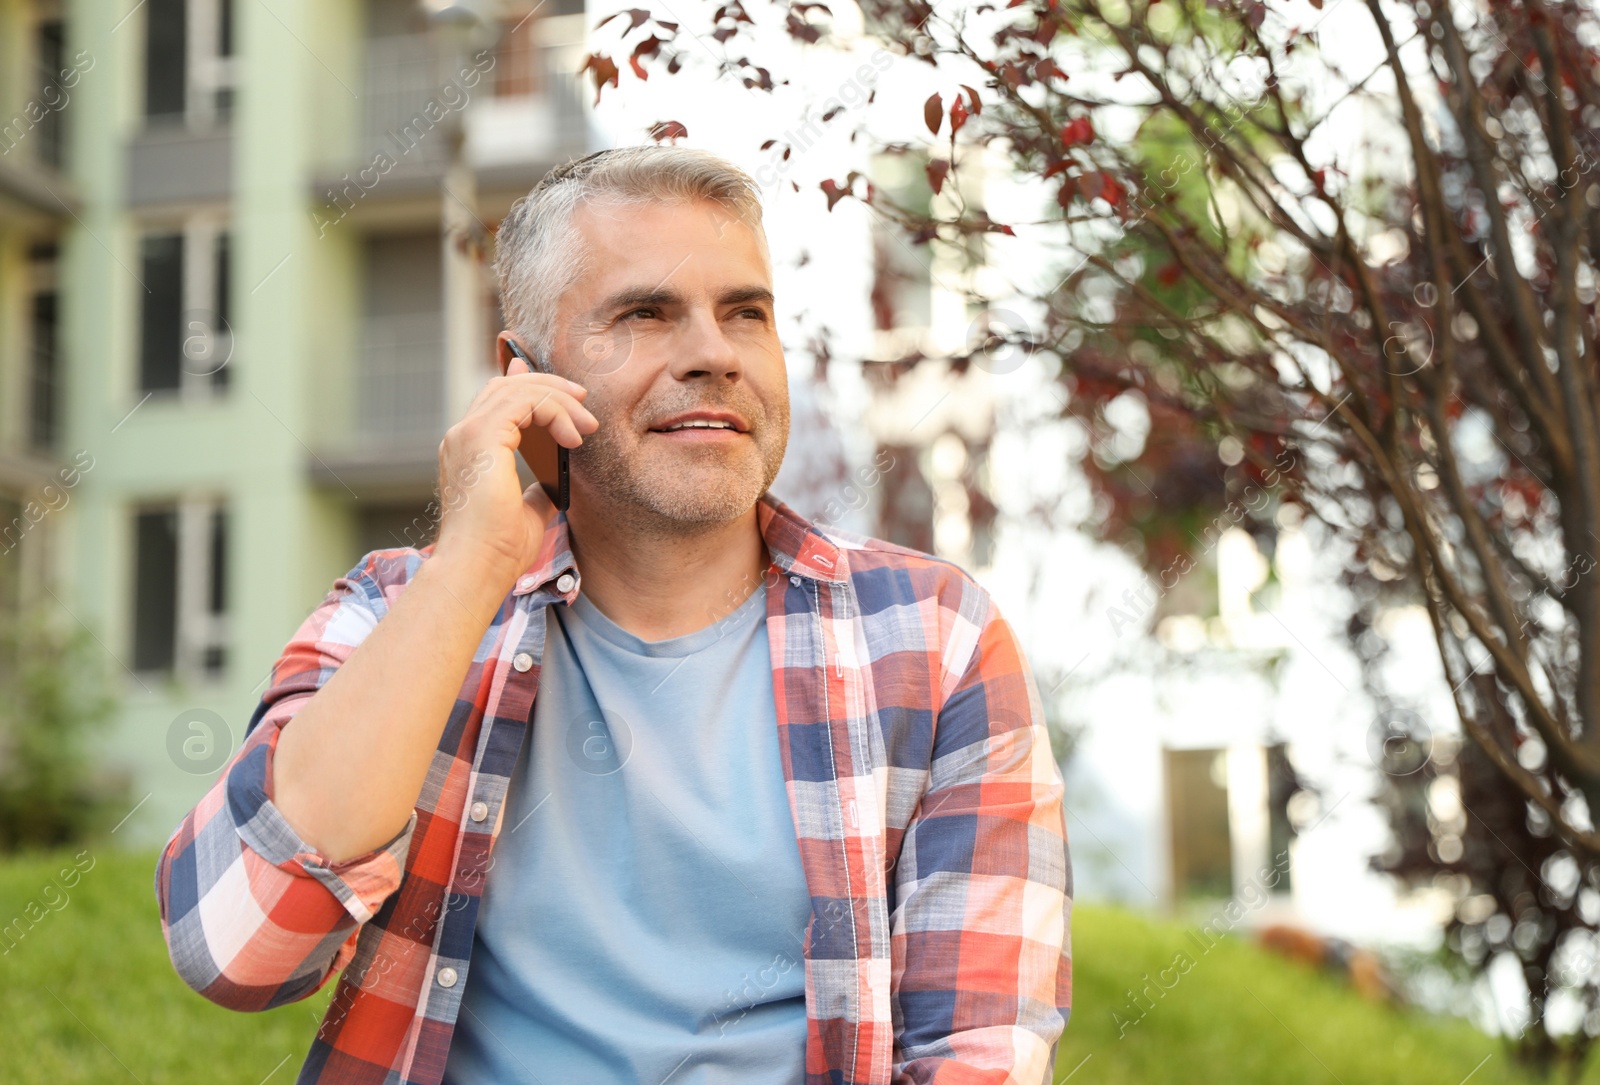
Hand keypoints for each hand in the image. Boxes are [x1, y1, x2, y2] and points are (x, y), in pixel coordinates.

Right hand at [431, 352, 597, 584]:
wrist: (478, 568)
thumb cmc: (499, 551)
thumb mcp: (528, 512)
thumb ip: (538, 488)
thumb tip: (555, 479)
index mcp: (469, 452)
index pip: (496, 401)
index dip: (530, 386)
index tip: (570, 396)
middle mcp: (462, 437)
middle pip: (506, 387)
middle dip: (550, 388)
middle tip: (584, 402)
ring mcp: (467, 434)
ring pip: (517, 390)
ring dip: (559, 400)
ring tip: (587, 424)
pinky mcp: (481, 437)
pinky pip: (524, 402)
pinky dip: (554, 411)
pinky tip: (572, 436)